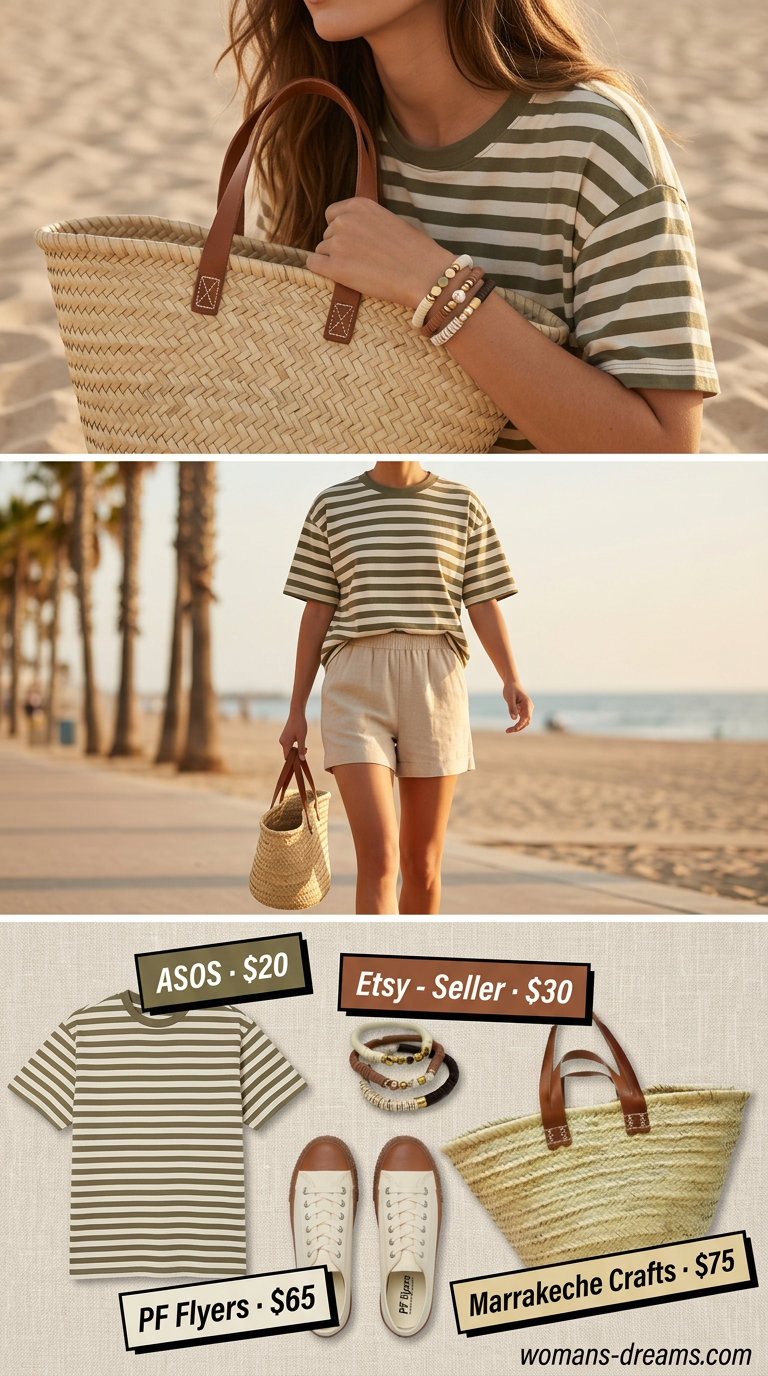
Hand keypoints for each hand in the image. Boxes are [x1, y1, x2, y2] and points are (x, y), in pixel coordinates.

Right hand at [279, 711, 307, 759]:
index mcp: (285, 743)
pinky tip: (301, 741)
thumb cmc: (299, 724)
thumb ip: (301, 749)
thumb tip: (302, 759)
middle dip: (297, 754)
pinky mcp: (286, 736)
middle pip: (288, 753)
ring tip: (304, 745)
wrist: (296, 713)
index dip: (294, 760)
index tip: (302, 758)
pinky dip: (295, 745)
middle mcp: (282, 742)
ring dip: (297, 749)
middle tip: (306, 749)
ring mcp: (283, 738)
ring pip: (290, 749)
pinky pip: (290, 744)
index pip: (287, 757)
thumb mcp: (302, 737)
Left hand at [305, 198, 448, 309]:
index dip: (341, 230)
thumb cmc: (415, 251)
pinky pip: (313, 265)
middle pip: (327, 235)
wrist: (424, 274)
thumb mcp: (390, 220)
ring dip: (334, 261)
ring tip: (359, 271)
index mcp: (358, 205)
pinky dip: (322, 271)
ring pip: (322, 251)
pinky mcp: (334, 267)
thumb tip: (355, 234)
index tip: (353, 242)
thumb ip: (367, 222)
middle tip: (361, 261)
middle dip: (339, 247)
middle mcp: (344, 220)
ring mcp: (337, 243)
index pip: (332, 214)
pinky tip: (339, 277)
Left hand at [503, 682, 532, 732]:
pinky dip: (517, 724)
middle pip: (526, 721)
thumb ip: (512, 707)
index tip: (513, 729)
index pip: (526, 717)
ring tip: (508, 730)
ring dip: (518, 727)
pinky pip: (522, 720)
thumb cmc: (510, 689)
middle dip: (518, 727)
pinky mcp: (523, 710)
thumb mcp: (509, 698)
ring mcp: (527, 709)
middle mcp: (529, 708)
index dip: (520, 724)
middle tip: (507, 731)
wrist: (512, 683)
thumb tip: (514, 719)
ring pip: (524, 722)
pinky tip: (510, 728)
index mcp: (527, 704)